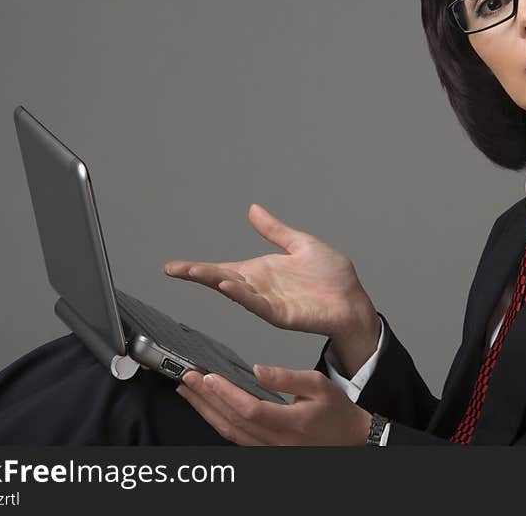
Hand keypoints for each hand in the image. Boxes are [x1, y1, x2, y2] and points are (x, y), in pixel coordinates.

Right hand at [163, 203, 378, 345]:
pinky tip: (228, 286)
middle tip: (175, 269)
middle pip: (222, 279)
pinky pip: (257, 304)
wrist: (352, 300)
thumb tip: (253, 210)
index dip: (198, 268)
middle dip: (198, 274)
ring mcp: (268, 302)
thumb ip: (274, 231)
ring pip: (236, 291)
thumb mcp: (299, 244)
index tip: (173, 267)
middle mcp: (259, 287)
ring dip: (216, 282)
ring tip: (197, 273)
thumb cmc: (331, 278)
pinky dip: (242, 295)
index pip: (223, 267)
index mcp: (261, 271)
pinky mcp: (281, 314)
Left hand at [176, 366, 373, 445]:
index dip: (225, 394)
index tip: (207, 377)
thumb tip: (258, 370)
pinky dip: (218, 423)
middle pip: (232, 423)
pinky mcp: (267, 451)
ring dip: (206, 412)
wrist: (351, 439)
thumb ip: (286, 377)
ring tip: (189, 392)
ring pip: (230, 434)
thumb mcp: (318, 384)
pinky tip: (208, 409)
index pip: (249, 409)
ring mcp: (270, 450)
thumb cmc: (337, 412)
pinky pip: (236, 439)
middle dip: (205, 399)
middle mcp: (277, 442)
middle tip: (187, 379)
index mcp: (291, 424)